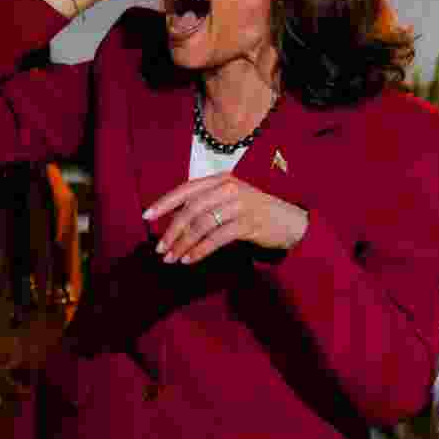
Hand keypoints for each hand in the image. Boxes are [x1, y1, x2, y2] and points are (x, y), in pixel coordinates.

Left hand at [143, 173, 307, 263]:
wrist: (291, 221)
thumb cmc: (255, 211)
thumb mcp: (230, 199)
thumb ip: (206, 203)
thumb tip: (174, 220)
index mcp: (220, 179)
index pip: (186, 189)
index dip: (164, 202)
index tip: (147, 216)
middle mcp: (228, 188)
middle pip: (191, 210)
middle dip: (172, 231)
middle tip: (160, 248)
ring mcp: (239, 204)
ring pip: (202, 225)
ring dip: (182, 244)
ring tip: (171, 258)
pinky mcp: (248, 223)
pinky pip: (216, 238)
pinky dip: (199, 250)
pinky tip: (189, 260)